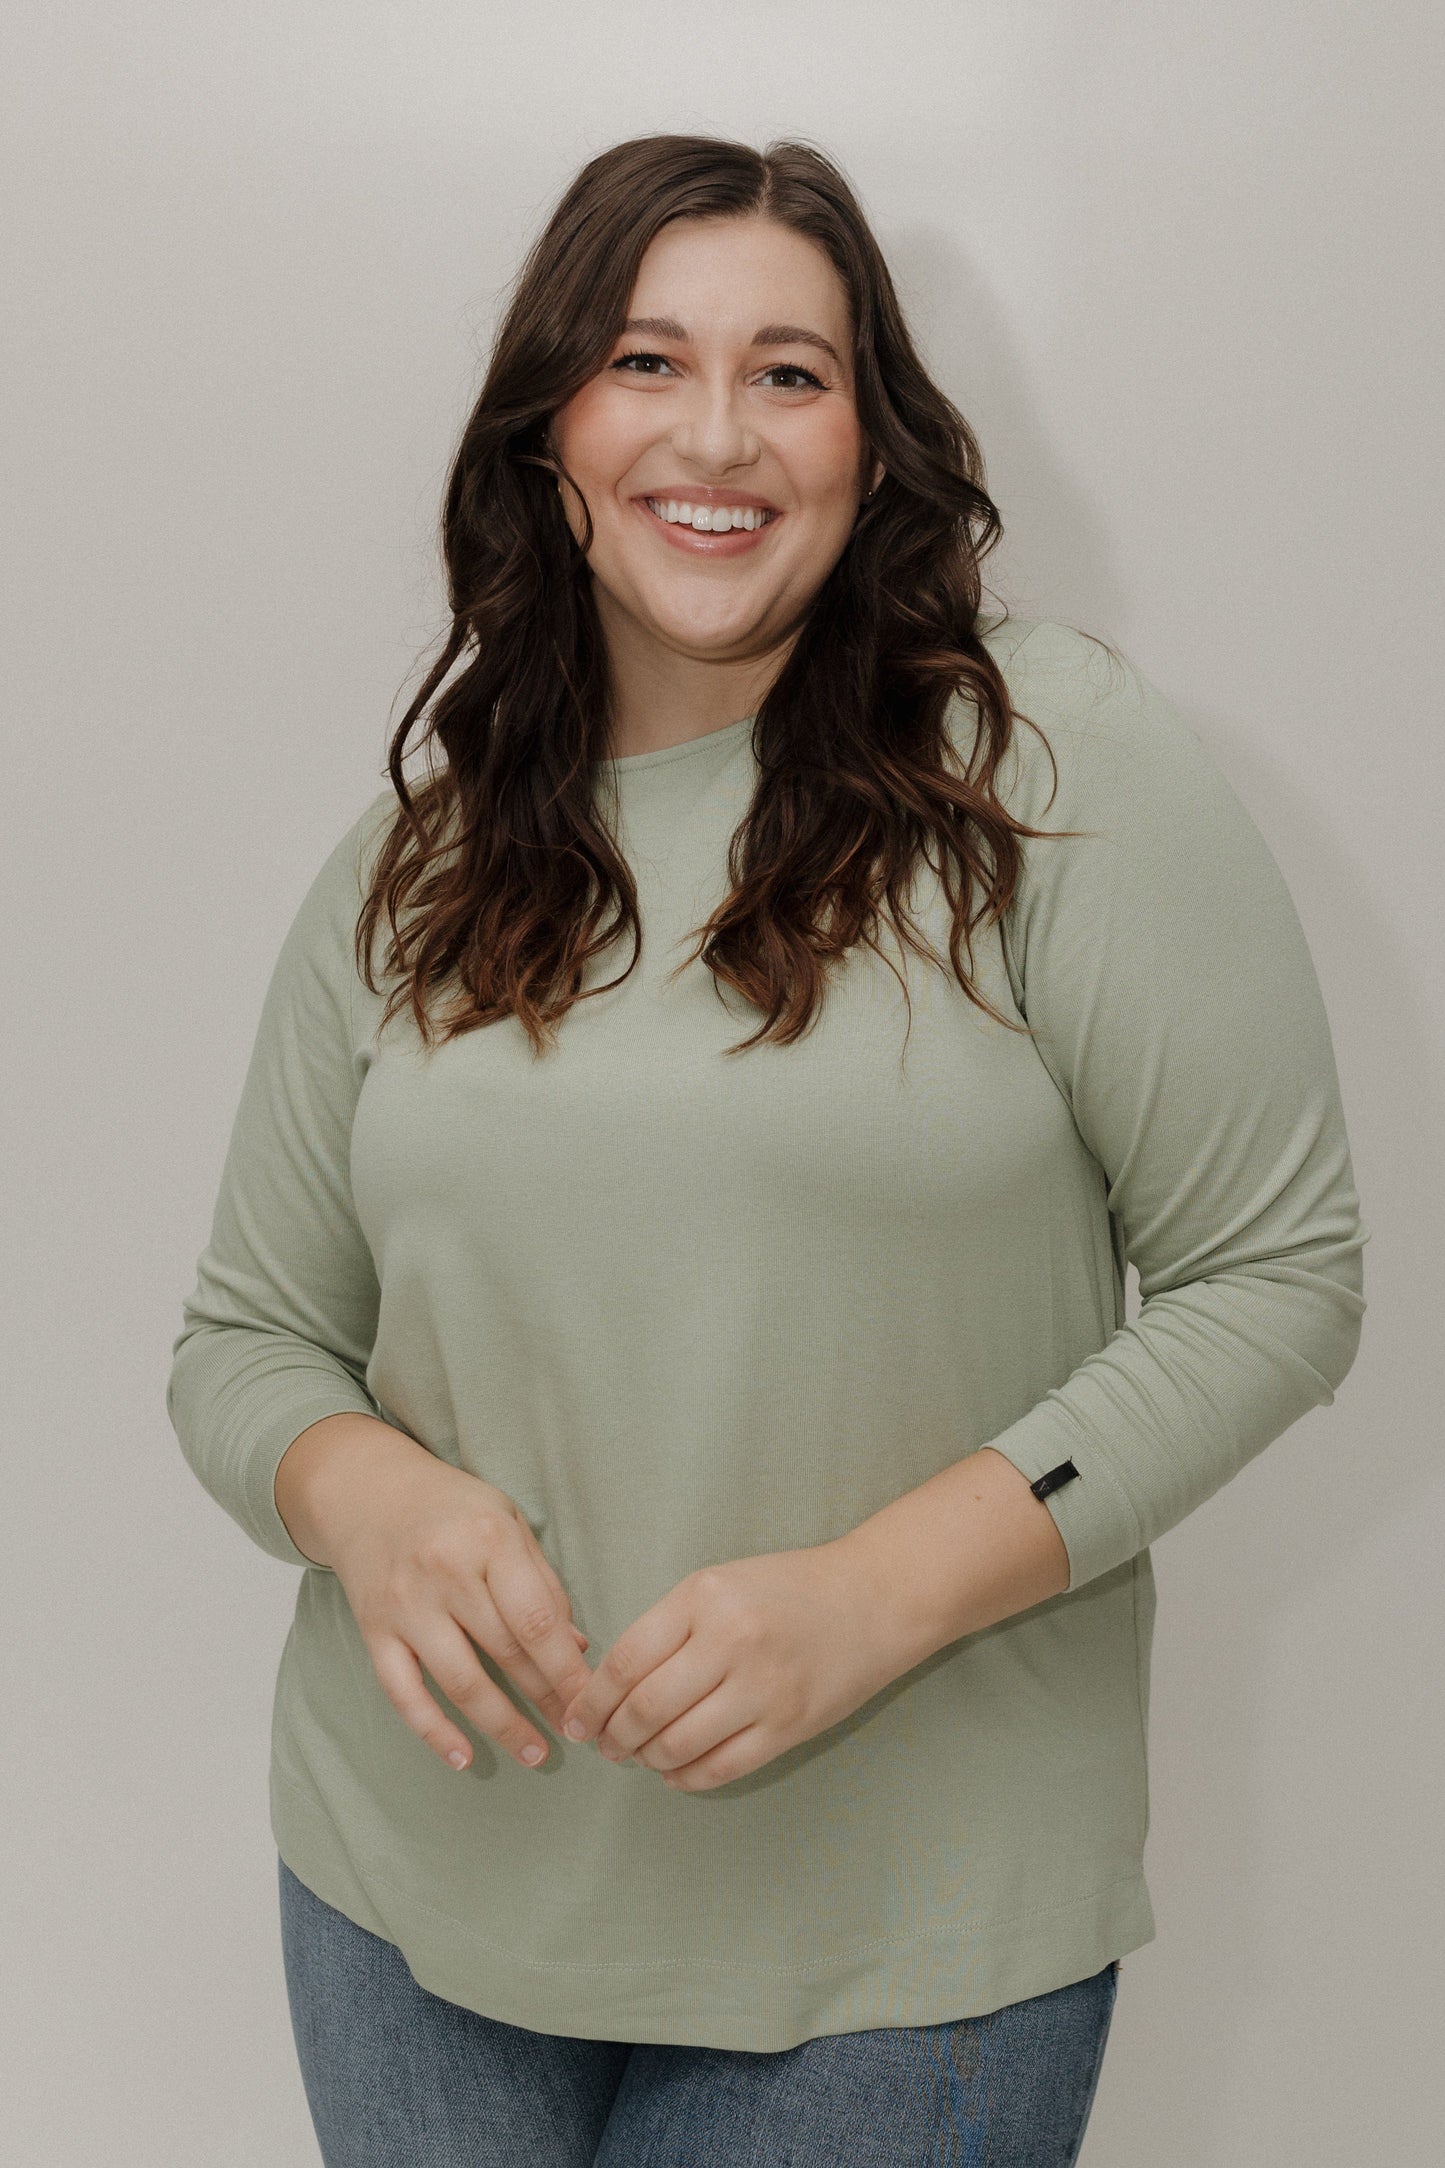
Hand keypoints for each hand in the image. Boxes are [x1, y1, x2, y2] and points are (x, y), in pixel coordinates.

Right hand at [276, 1416, 593, 1773]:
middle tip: (577, 1732)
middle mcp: (445, 1572)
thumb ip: (542, 1583)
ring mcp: (406, 1605)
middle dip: (546, 1700)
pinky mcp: (374, 1631)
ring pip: (460, 1682)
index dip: (568, 1670)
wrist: (366, 1492)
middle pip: (506, 1653)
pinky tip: (462, 1759)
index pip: (538, 1620)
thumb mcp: (506, 1522)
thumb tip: (577, 1649)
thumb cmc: (451, 1508)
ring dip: (502, 1726)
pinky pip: (404, 1693)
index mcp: (488, 1540)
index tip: (593, 1702)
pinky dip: (433, 1732)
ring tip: (535, 1753)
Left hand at [555, 1541, 909, 1792]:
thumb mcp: (719, 1583)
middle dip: (614, 1736)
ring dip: (647, 1758)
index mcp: (704, 1597)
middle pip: (647, 1708)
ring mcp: (763, 1688)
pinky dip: (686, 1778)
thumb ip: (668, 1627)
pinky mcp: (789, 1726)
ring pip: (679, 1744)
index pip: (627, 1660)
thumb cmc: (785, 1589)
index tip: (577, 1718)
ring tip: (638, 1755)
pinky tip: (674, 1772)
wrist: (871, 1600)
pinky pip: (722, 1767)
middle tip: (605, 1745)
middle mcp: (731, 1641)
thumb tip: (611, 1687)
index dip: (592, 1699)